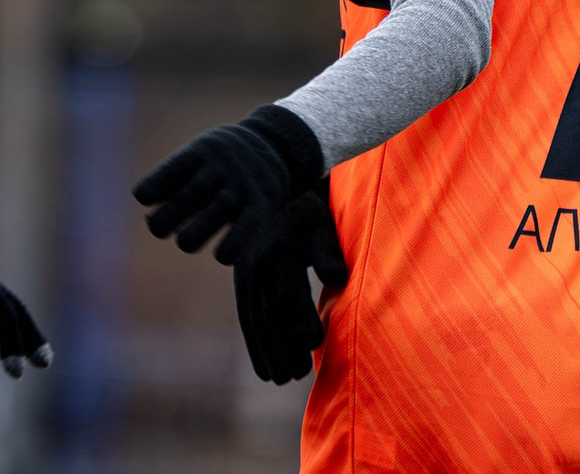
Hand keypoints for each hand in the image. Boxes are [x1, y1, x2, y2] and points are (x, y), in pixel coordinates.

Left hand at [0, 201, 53, 376]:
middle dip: (30, 335)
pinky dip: (4, 321)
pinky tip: (2, 332)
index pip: (4, 314)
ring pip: (7, 305)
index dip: (14, 343)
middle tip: (45, 364)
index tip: (17, 373)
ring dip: (21, 329)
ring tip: (33, 355)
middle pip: (15, 308)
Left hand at [132, 103, 323, 264]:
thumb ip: (175, 179)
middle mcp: (221, 166)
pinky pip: (248, 225)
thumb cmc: (221, 161)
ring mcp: (242, 183)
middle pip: (192, 193)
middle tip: (157, 228)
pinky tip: (221, 257)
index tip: (143, 198)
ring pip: (217, 211)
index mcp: (200, 151)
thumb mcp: (199, 156)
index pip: (174, 169)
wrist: (275, 145)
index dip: (156, 184)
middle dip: (170, 215)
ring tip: (185, 242)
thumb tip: (146, 207)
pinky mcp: (262, 201)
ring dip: (196, 233)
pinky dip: (234, 243)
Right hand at [234, 182, 348, 383]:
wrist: (275, 201)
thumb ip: (329, 251)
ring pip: (256, 321)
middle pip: (269, 312)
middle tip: (297, 374)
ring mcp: (245, 277)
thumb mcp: (322, 224)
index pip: (288, 289)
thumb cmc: (309, 217)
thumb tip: (337, 276)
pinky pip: (247, 321)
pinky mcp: (242, 286)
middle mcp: (256, 265)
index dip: (300, 317)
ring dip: (268, 352)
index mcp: (279, 250)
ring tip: (285, 378)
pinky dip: (256, 347)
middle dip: (282, 345)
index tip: (314, 343)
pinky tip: (266, 372)